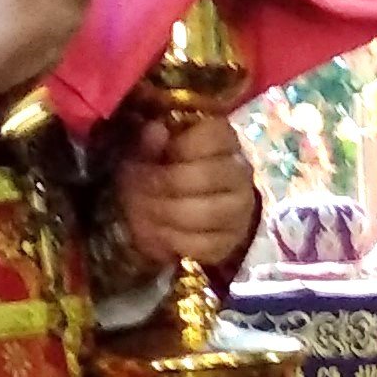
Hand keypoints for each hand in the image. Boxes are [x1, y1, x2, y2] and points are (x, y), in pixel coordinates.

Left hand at [110, 113, 260, 274]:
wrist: (167, 208)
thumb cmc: (156, 169)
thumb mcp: (145, 149)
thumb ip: (148, 139)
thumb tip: (156, 130)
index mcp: (222, 139)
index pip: (215, 134)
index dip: (181, 145)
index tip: (156, 155)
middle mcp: (239, 172)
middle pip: (207, 176)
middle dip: (163, 184)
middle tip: (136, 189)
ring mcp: (240, 209)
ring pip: (208, 213)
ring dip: (166, 214)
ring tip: (143, 212)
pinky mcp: (232, 241)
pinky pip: (207, 246)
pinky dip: (175, 242)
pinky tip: (158, 234)